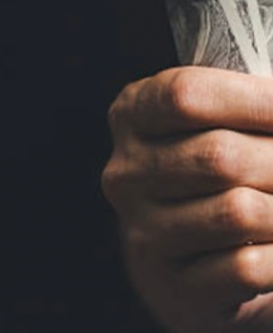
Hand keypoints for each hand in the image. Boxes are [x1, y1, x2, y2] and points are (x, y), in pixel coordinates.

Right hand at [103, 66, 272, 331]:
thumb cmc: (222, 177)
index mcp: (133, 116)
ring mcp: (144, 231)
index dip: (254, 100)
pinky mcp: (173, 284)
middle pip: (220, 156)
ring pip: (240, 211)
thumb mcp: (221, 127)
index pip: (185, 96)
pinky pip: (247, 266)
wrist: (201, 261)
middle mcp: (127, 174)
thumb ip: (251, 109)